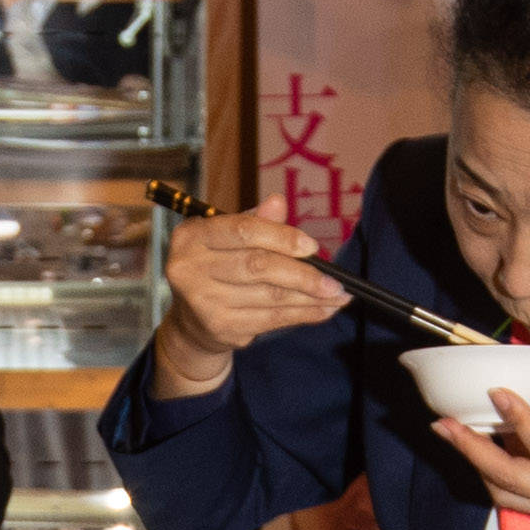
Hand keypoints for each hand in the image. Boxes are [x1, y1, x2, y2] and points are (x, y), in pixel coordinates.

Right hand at [146, 196, 352, 393]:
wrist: (192, 320)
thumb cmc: (217, 267)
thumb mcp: (229, 238)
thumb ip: (256, 221)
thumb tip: (279, 202)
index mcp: (193, 236)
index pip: (242, 231)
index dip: (281, 237)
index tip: (313, 247)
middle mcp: (191, 268)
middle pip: (258, 266)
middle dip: (303, 274)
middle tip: (336, 281)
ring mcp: (204, 301)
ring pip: (270, 296)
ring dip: (310, 298)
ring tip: (338, 295)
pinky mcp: (220, 327)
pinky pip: (272, 319)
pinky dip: (303, 315)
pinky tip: (324, 310)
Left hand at [424, 356, 529, 529]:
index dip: (517, 419)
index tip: (496, 391)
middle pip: (506, 480)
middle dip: (470, 451)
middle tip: (442, 425)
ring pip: (506, 495)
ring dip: (478, 467)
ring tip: (457, 437)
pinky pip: (519, 500)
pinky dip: (498, 478)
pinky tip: (489, 453)